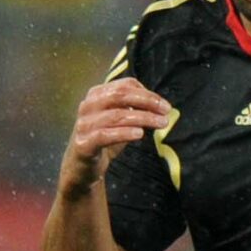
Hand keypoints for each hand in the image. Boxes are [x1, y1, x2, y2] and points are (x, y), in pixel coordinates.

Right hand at [59, 77, 169, 194]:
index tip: (165, 105)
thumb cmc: (105, 138)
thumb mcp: (121, 120)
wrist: (84, 164)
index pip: (124, 86)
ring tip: (161, 123)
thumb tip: (162, 108)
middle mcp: (88, 106)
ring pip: (116, 115)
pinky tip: (140, 134)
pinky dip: (124, 133)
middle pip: (119, 95)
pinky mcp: (84, 143)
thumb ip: (135, 110)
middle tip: (166, 111)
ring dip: (143, 118)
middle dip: (146, 101)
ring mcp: (84, 124)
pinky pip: (104, 135)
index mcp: (97, 95)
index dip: (147, 93)